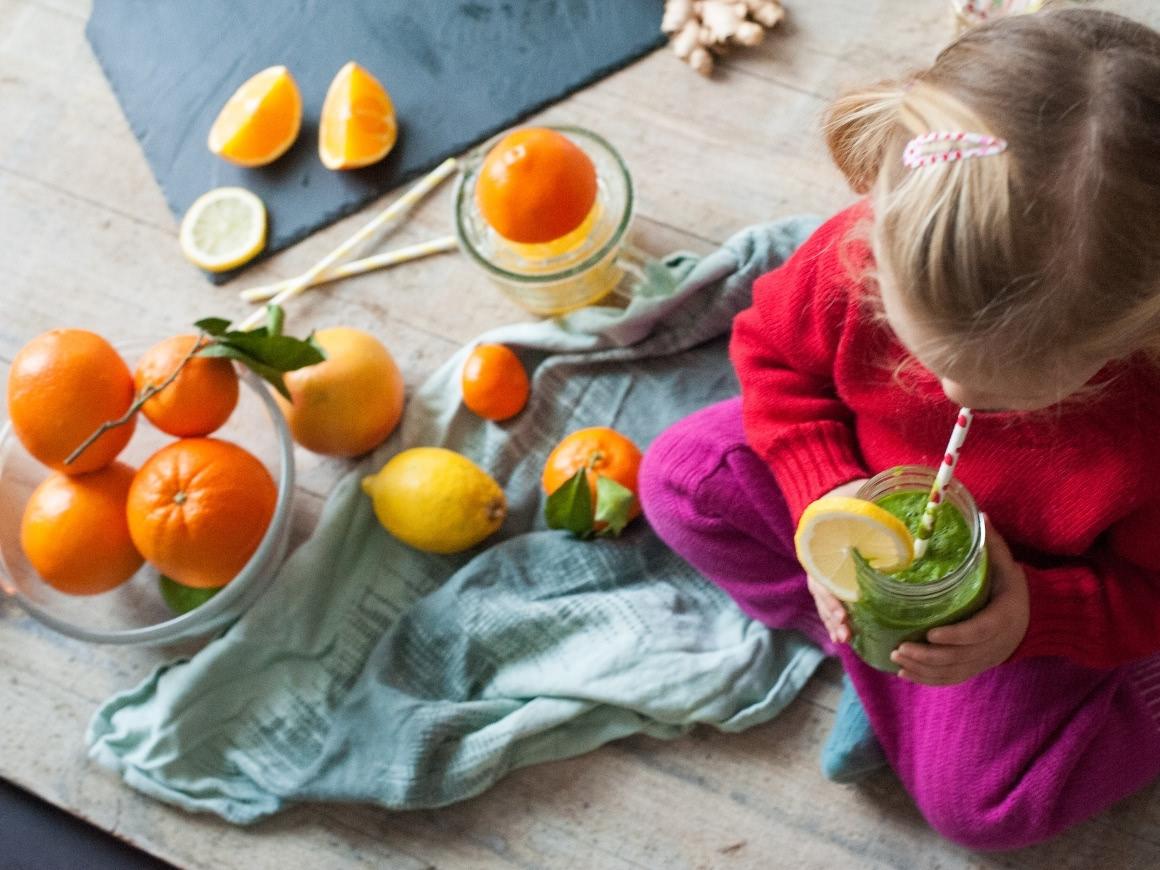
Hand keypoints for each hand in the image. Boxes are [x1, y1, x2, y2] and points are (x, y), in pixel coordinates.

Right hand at [806, 478, 867, 644]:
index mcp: (818, 547)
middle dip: (833, 617)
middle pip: (822, 595)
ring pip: (827, 601)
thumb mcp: (854, 498)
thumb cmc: (845, 498)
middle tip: (845, 634)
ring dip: (835, 621)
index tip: (842, 612)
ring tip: (845, 639)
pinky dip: (840, 617)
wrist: (832, 495)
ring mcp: (826, 571)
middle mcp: (819, 562)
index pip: (820, 577)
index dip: (829, 597)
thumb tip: (895, 520)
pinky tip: (849, 634)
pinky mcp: (838, 577)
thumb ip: (868, 509)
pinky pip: (836, 599)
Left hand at [890, 516, 1028, 685]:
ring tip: (897, 658)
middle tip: (900, 647)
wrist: (1033, 620)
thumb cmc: (1013, 588)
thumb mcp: (1008, 566)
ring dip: (923, 669)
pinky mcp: (975, 666)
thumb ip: (993, 545)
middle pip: (960, 656)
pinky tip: (905, 674)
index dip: (956, 635)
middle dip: (928, 656)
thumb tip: (980, 514)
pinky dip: (928, 680)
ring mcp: (984, 659)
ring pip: (953, 671)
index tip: (931, 633)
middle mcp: (994, 644)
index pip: (979, 631)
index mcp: (1003, 618)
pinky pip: (952, 678)